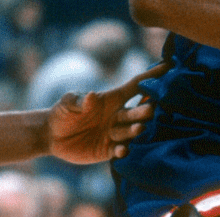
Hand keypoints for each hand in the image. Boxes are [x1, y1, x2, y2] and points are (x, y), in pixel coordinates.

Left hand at [47, 61, 169, 163]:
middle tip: (150, 110)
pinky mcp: (109, 150)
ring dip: (136, 130)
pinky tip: (123, 150)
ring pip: (131, 131)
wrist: (51, 136)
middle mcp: (118, 115)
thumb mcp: (67, 103)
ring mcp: (115, 133)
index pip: (136, 86)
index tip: (168, 68)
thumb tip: (91, 97)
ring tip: (138, 129)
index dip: (151, 77)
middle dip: (144, 111)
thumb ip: (79, 101)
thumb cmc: (62, 112)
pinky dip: (123, 150)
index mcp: (112, 99)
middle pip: (136, 111)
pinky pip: (121, 150)